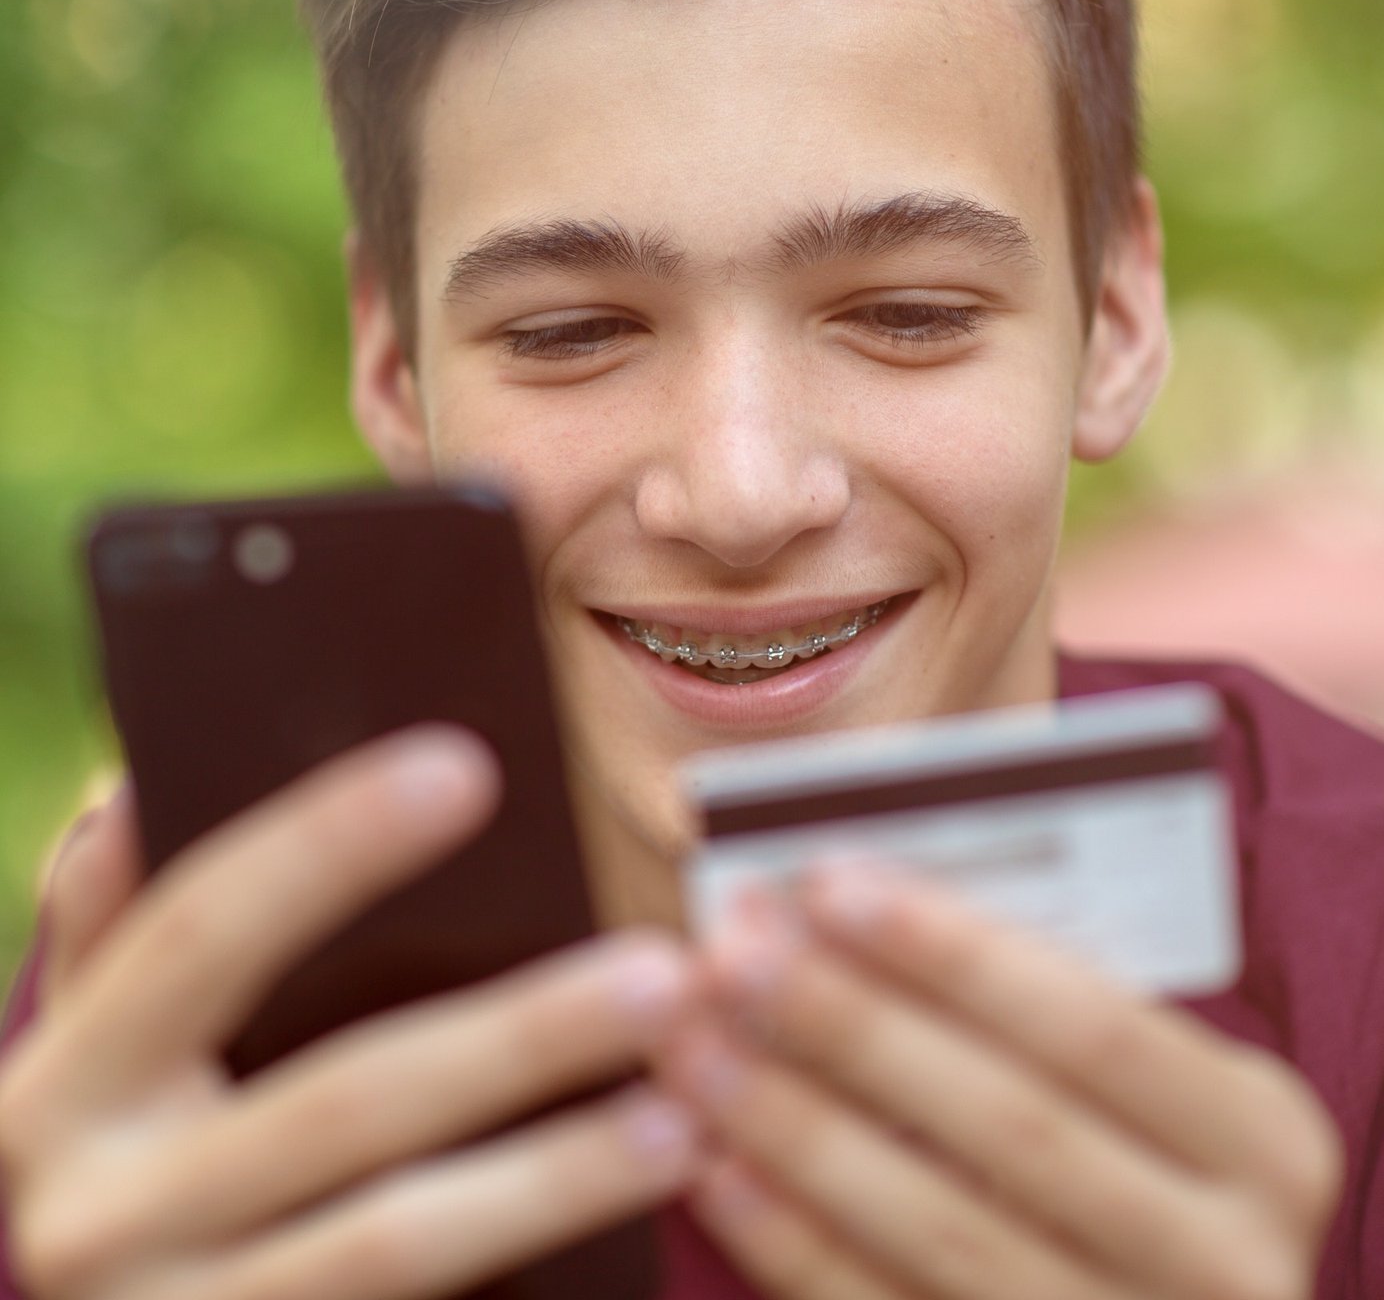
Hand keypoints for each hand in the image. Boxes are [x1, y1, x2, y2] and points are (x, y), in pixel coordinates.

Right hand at [0, 728, 700, 1299]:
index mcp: (68, 1082)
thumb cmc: (124, 1158)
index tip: (467, 767)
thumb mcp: (90, 1049)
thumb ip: (112, 927)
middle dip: (519, 1037)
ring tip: (681, 1117)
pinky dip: (532, 1256)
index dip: (326, 846)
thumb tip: (143, 779)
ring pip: (397, 1238)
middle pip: (344, 1103)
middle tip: (668, 971)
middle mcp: (95, 1211)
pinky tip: (632, 1203)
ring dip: (554, 1173)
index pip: (200, 931)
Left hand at [664, 862, 1341, 1299]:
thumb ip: (1038, 998)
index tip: (827, 880)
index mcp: (1268, 1139)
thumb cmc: (1136, 1149)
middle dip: (857, 1029)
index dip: (956, 953)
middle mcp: (1234, 1263)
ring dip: (802, 1130)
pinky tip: (721, 1168)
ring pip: (947, 1236)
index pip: (1096, 1026)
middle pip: (1013, 1128)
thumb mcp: (1145, 1076)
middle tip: (733, 952)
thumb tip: (853, 900)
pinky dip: (800, 1247)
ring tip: (697, 1045)